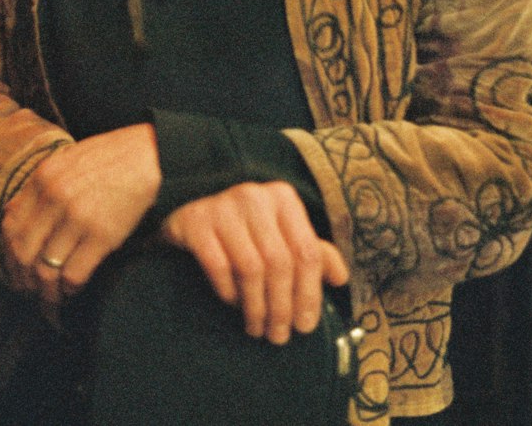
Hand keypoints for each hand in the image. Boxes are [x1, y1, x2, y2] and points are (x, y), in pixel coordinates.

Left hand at [0, 123, 160, 306]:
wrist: (151, 154)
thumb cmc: (111, 156)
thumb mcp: (68, 159)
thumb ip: (41, 184)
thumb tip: (12, 212)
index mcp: (43, 177)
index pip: (11, 227)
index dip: (9, 255)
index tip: (16, 269)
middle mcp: (55, 197)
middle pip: (24, 253)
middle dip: (23, 280)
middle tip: (29, 291)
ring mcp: (77, 218)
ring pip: (46, 270)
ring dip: (46, 292)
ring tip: (50, 299)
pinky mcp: (102, 236)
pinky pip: (74, 275)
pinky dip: (69, 290)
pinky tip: (73, 290)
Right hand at [160, 182, 348, 344]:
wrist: (191, 216)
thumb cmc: (246, 231)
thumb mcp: (282, 235)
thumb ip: (312, 253)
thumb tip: (340, 278)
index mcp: (283, 197)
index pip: (307, 251)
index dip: (310, 295)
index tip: (306, 327)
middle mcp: (255, 196)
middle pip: (280, 262)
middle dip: (282, 307)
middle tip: (279, 336)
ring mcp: (223, 206)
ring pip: (251, 267)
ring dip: (257, 307)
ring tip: (257, 329)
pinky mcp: (195, 221)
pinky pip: (218, 266)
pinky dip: (229, 292)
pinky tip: (233, 305)